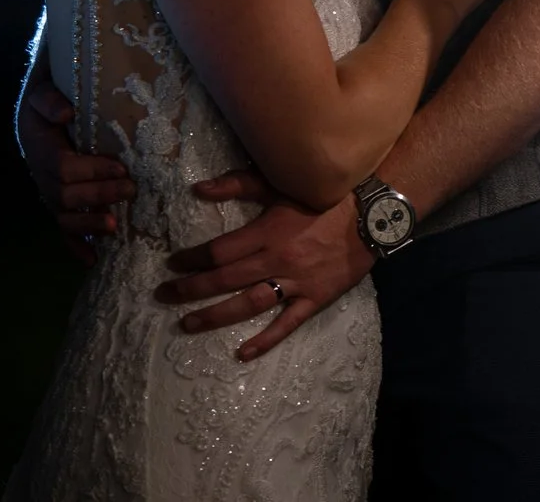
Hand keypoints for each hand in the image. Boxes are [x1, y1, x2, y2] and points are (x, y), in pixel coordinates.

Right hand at [19, 78, 134, 264]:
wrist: (46, 92)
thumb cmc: (54, 87)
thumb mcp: (46, 84)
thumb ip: (49, 98)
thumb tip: (64, 114)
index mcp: (37, 142)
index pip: (62, 167)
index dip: (91, 171)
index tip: (120, 168)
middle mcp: (39, 169)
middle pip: (64, 194)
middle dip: (98, 196)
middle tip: (131, 190)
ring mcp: (47, 186)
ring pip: (62, 214)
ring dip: (88, 224)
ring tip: (116, 228)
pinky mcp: (57, 196)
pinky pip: (62, 225)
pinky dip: (75, 243)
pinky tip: (92, 258)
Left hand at [156, 169, 374, 360]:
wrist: (374, 214)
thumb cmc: (325, 198)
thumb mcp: (281, 185)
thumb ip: (238, 185)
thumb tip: (197, 189)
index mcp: (267, 232)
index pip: (218, 251)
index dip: (191, 258)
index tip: (172, 263)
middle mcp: (277, 260)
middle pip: (225, 280)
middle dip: (191, 289)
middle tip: (165, 295)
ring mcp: (296, 282)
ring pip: (248, 304)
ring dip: (214, 316)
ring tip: (187, 324)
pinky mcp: (315, 298)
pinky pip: (287, 324)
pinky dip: (265, 340)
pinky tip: (242, 353)